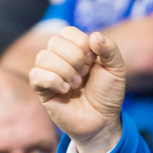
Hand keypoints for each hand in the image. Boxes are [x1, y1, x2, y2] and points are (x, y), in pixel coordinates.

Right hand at [29, 27, 126, 152]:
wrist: (102, 121)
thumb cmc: (107, 95)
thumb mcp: (117, 70)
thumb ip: (110, 50)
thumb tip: (94, 36)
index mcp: (75, 49)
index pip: (68, 32)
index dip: (82, 45)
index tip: (93, 61)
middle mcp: (59, 58)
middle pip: (55, 42)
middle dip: (75, 59)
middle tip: (85, 75)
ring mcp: (48, 72)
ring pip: (43, 57)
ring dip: (65, 71)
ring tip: (76, 85)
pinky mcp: (40, 89)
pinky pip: (36, 75)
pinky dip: (53, 81)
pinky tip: (65, 91)